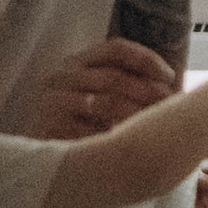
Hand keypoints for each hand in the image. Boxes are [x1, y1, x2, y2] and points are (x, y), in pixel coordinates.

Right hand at [31, 37, 179, 136]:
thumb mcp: (91, 96)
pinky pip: (94, 131)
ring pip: (107, 103)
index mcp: (76, 61)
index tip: (170, 77)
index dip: (147, 59)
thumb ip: (120, 85)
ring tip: (157, 127)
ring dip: (138, 115)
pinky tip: (132, 144)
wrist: (34, 159)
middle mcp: (62, 75)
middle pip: (115, 77)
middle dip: (149, 92)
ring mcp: (54, 100)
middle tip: (173, 109)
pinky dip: (117, 137)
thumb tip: (172, 88)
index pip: (116, 48)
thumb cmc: (74, 124)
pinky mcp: (51, 127)